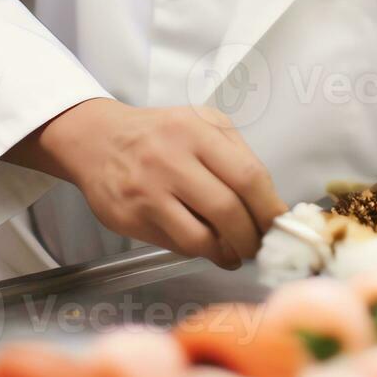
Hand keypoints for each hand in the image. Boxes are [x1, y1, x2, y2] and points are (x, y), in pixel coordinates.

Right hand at [5, 98, 285, 269]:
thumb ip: (236, 155)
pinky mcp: (130, 217)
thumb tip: (269, 204)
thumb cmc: (160, 134)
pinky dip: (200, 251)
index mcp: (197, 131)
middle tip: (259, 244)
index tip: (279, 223)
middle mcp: (171, 159)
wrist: (98, 140)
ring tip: (236, 252)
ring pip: (201, 237)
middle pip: (227, 210)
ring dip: (228, 252)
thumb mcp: (202, 124)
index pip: (248, 175)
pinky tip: (208, 247)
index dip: (269, 207)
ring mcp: (147, 191)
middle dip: (252, 236)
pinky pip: (176, 244)